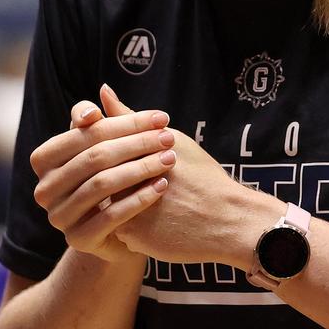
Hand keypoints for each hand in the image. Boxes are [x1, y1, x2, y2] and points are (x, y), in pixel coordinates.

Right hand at [30, 98, 176, 262]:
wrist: (116, 229)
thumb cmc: (111, 176)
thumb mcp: (106, 147)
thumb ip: (105, 121)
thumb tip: (104, 89)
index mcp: (45, 158)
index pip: (86, 132)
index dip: (126, 123)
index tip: (161, 117)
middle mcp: (45, 188)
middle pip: (95, 157)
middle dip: (137, 143)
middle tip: (169, 136)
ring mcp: (58, 217)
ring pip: (102, 184)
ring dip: (141, 168)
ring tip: (169, 159)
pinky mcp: (77, 241)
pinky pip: (111, 216)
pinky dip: (139, 198)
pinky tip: (162, 186)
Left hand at [76, 86, 262, 267]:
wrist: (225, 220)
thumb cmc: (202, 176)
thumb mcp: (173, 140)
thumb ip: (132, 119)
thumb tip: (103, 90)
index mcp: (138, 154)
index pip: (105, 147)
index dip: (116, 151)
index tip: (135, 159)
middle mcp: (127, 182)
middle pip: (104, 175)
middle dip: (117, 178)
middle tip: (141, 182)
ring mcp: (128, 211)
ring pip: (108, 203)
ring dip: (122, 200)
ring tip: (153, 202)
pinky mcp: (131, 238)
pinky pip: (119, 228)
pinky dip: (132, 223)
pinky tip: (156, 221)